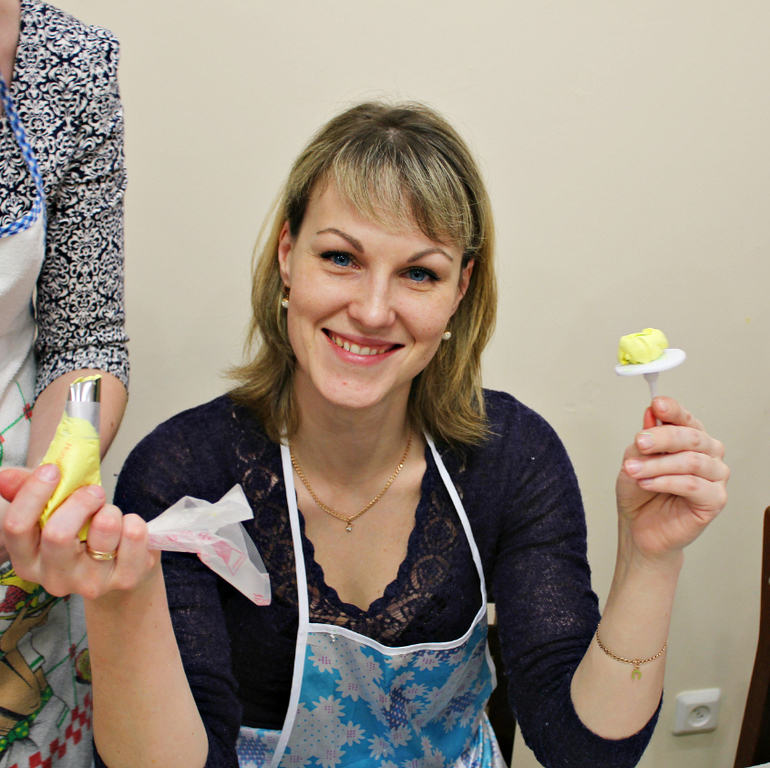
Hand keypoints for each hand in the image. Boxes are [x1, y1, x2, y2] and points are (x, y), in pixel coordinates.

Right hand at [0, 465, 158, 600]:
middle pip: (58, 533)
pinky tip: (127, 531)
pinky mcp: (126, 578)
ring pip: (104, 528)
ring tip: (109, 516)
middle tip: (93, 491)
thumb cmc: (82, 534)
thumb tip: (4, 475)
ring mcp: (91, 582)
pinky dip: (133, 520)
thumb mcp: (54, 514)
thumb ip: (28, 492)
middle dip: (79, 500)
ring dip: (110, 510)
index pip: (16, 527)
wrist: (122, 570)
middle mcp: (55, 579)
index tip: (53, 470)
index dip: (34, 492)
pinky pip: (134, 534)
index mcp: (28, 561)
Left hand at [616, 397, 728, 561]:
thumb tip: (651, 414)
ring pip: (690, 462)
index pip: (686, 419)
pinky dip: (665, 482)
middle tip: (639, 442)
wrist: (638, 526)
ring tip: (633, 470)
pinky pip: (692, 485)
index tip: (657, 405)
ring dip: (657, 465)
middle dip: (661, 438)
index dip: (673, 411)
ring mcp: (715, 477)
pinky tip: (647, 483)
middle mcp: (708, 454)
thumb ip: (644, 439)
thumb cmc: (640, 492)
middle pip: (691, 438)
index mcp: (691, 440)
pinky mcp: (716, 500)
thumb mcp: (634, 459)